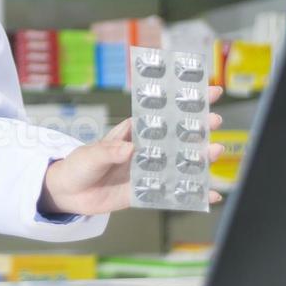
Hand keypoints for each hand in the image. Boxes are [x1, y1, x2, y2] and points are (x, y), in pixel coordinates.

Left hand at [38, 86, 225, 215]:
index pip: (162, 114)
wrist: (69, 193)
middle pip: (177, 137)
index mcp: (134, 133)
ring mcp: (149, 171)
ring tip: (216, 151)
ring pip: (179, 163)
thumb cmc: (79, 165)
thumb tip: (130, 150)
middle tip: (215, 120)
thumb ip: (110, 151)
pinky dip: (191, 194)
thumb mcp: (92, 154)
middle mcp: (146, 150)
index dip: (184, 102)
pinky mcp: (147, 192)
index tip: (207, 92)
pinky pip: (172, 193)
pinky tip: (210, 194)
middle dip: (198, 127)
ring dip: (199, 157)